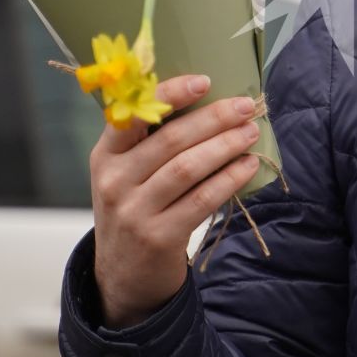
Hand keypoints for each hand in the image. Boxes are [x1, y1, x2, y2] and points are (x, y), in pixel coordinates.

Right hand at [90, 73, 263, 327]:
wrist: (124, 275)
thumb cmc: (135, 209)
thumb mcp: (126, 174)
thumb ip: (150, 141)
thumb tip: (207, 101)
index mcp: (105, 155)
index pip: (133, 114)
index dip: (170, 93)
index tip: (205, 81)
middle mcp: (114, 181)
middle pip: (170, 139)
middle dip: (213, 119)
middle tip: (246, 106)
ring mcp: (134, 211)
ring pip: (188, 168)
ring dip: (225, 146)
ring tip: (251, 132)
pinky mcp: (158, 237)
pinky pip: (202, 200)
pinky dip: (228, 180)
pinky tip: (247, 166)